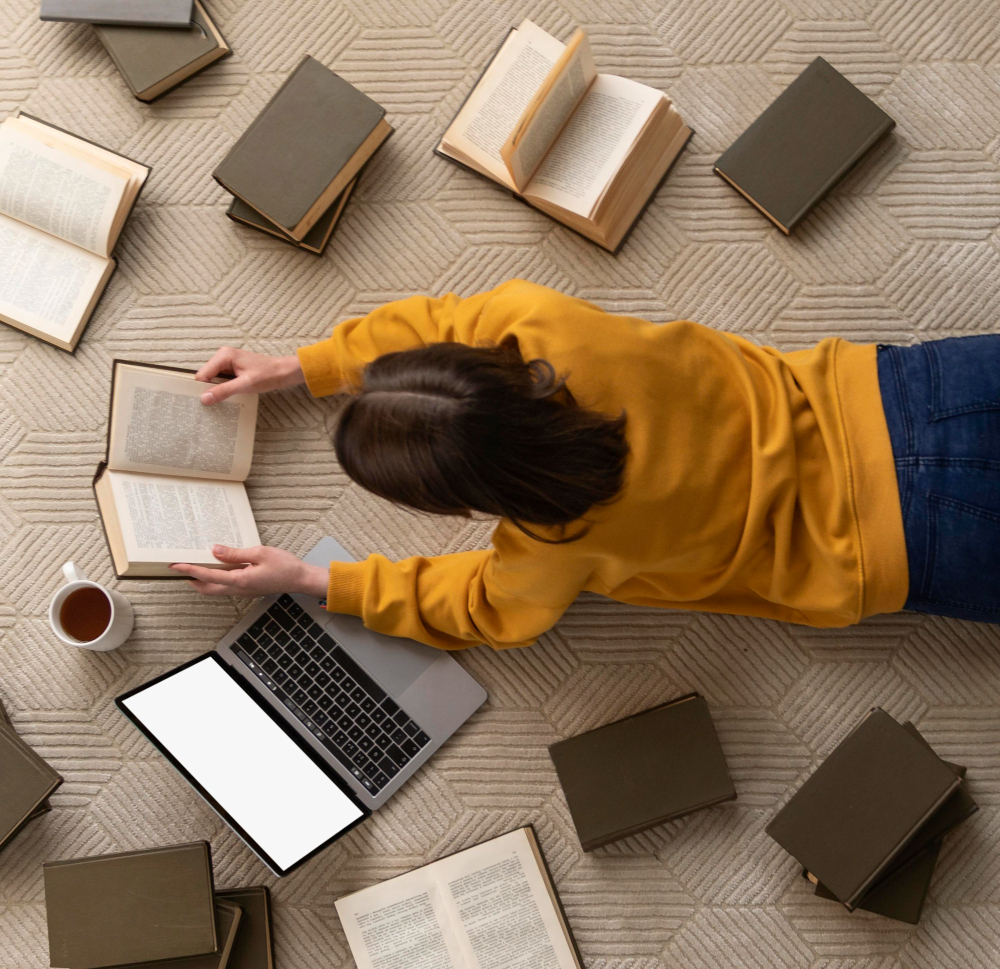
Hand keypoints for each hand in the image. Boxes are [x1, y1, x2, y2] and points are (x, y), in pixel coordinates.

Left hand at [170, 545, 328, 597]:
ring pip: (215, 589)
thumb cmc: (284, 565)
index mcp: (240, 580)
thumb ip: (235, 553)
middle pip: (207, 588)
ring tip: (193, 569)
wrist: (300, 579)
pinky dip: (215, 580)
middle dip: (191, 580)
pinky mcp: (248, 589)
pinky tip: (216, 569)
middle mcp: (239, 589)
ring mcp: (243, 591)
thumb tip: (214, 550)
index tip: (176, 565)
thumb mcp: (259, 553)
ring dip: (202, 581)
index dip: (190, 570)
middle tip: (179, 570)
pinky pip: (226, 587)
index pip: (208, 576)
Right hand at [196, 347, 304, 404]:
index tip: (201, 403)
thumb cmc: (268, 375)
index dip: (200, 389)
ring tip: (219, 403)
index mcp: (224, 356)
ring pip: (213, 380)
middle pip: (206, 377)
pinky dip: (223, 389)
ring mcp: (228, 362)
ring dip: (216, 391)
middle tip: (209, 406)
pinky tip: (227, 398)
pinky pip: (222, 380)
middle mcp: (223, 356)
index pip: (202, 374)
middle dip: (208, 390)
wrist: (283, 372)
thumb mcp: (245, 385)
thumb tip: (204, 398)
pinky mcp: (233, 369)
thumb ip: (224, 391)